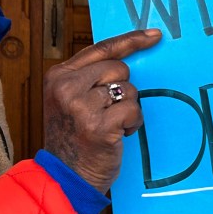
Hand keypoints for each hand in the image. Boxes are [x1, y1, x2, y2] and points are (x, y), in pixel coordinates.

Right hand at [43, 29, 161, 192]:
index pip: (101, 49)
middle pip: (119, 68)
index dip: (131, 40)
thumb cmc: (74, 139)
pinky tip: (117, 135)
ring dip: (127, 109)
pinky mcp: (99, 126)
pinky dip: (132, 124)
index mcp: (59, 76)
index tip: (154, 36)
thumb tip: (128, 57)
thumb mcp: (70, 101)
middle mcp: (67, 87)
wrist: (65, 177)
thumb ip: (90, 78)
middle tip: (108, 112)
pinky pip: (133, 110)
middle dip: (122, 89)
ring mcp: (81, 107)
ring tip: (110, 126)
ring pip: (128, 90)